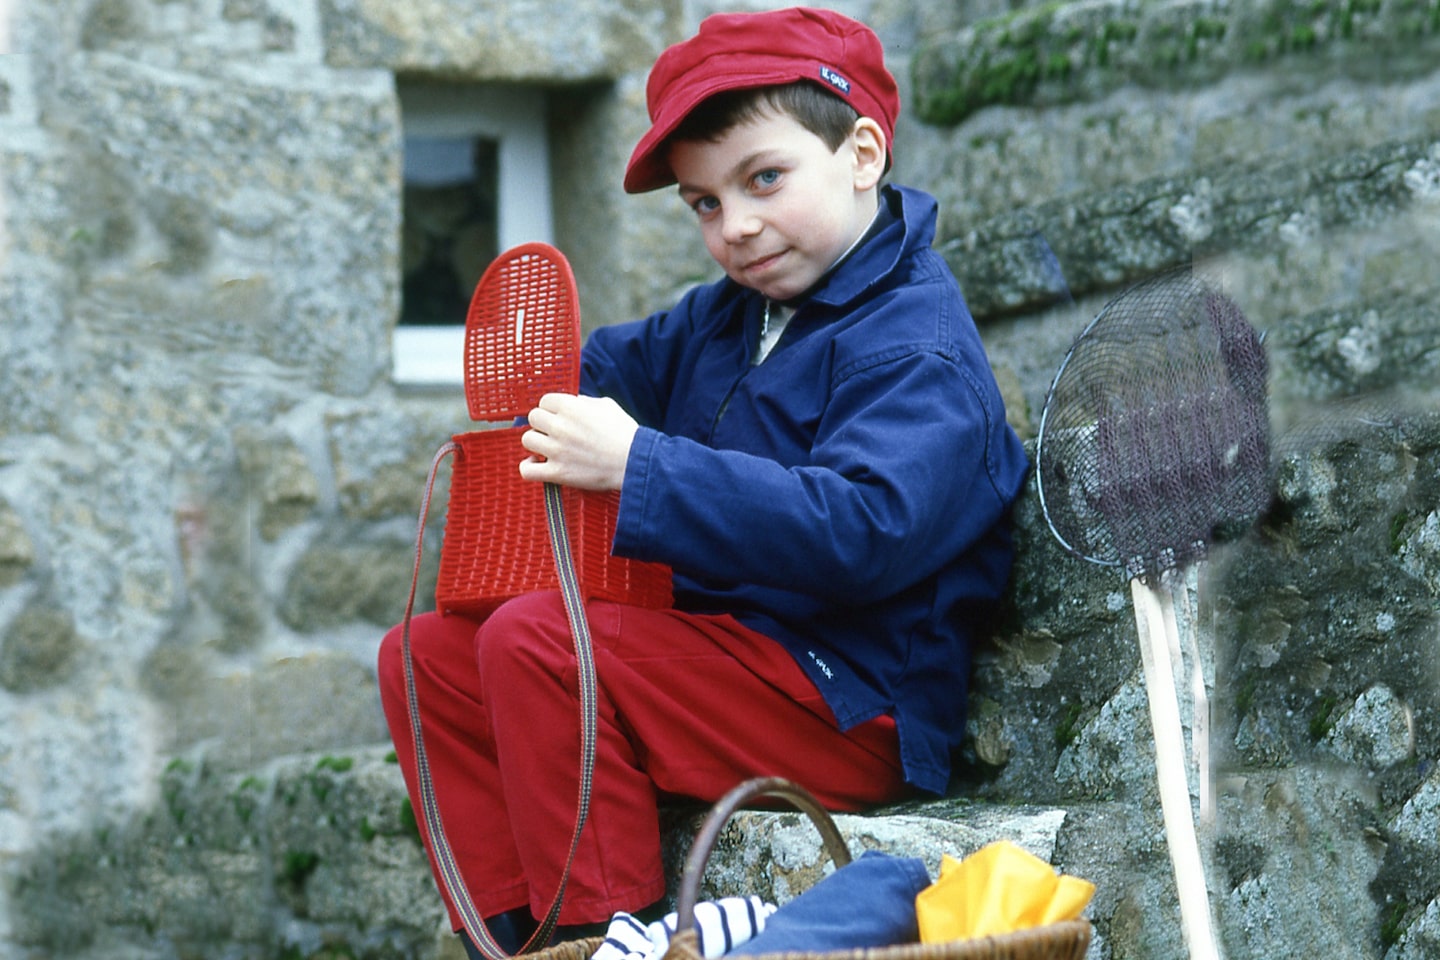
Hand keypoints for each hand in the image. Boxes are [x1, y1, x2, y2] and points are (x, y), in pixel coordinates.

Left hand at [519, 393, 638, 491]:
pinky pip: (527, 470)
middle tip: (554, 432)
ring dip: (536, 443)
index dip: (551, 409)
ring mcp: (557, 450)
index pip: (544, 401)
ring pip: (527, 440)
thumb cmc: (624, 434)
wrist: (634, 462)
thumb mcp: (607, 406)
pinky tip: (538, 464)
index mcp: (571, 407)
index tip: (558, 417)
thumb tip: (574, 402)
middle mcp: (560, 426)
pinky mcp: (557, 472)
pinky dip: (528, 467)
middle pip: (533, 418)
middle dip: (543, 424)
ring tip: (547, 447)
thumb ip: (585, 402)